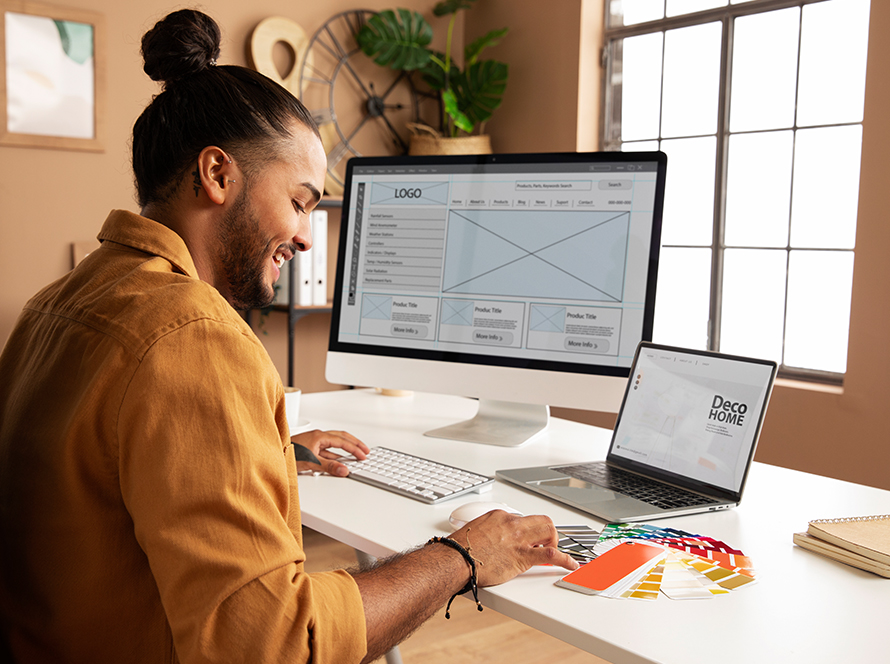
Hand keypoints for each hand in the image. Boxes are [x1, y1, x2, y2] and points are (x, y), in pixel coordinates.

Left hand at [291, 429, 368, 476]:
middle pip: (341, 437)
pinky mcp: (310, 448)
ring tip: (356, 456)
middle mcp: (317, 436)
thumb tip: (344, 469)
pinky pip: (327, 450)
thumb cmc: (286, 454)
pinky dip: (335, 455)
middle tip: (365, 450)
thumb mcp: (310, 462)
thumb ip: (329, 467)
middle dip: (354, 444)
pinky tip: (339, 462)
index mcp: (319, 436)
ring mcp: (313, 442)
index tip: (363, 455)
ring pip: (334, 444)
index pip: (342, 441)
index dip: (354, 448)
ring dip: (345, 449)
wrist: (270, 455)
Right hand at [448, 510, 578, 586]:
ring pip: (549, 531)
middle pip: (541, 520)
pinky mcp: (523, 557)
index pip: (523, 519)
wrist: (456, 559)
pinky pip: (551, 555)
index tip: (528, 540)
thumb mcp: (473, 530)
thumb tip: (490, 539)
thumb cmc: (459, 548)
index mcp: (499, 516)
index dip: (527, 532)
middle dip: (547, 532)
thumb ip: (487, 532)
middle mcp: (512, 524)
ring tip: (553, 553)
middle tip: (543, 544)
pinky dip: (565, 560)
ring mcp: (519, 539)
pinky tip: (572, 565)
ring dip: (555, 542)